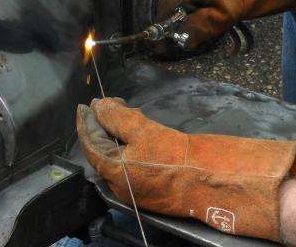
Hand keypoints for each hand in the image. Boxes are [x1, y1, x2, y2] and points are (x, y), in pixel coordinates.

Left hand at [77, 97, 295, 240]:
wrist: (211, 181)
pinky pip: (130, 166)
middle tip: (104, 106)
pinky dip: (127, 148)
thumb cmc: (177, 157)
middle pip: (100, 152)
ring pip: (115, 159)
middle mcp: (119, 185)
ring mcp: (135, 190)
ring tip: (120, 116)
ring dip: (113, 137)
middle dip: (99, 128)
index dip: (85, 122)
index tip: (84, 105)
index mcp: (113, 172)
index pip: (89, 143)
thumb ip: (117, 117)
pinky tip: (136, 136)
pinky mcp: (150, 190)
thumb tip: (99, 106)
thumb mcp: (144, 130)